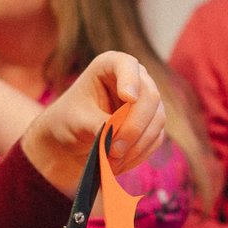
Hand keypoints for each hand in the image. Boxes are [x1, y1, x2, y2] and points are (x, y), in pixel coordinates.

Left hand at [19, 52, 166, 194]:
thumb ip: (98, 124)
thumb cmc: (69, 121)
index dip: (131, 79)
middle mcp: (134, 79)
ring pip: (157, 120)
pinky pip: (156, 138)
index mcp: (110, 66)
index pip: (127, 64)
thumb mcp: (77, 120)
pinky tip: (119, 163)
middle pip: (150, 96)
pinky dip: (139, 154)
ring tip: (111, 160)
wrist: (72, 140)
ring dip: (136, 145)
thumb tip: (117, 135)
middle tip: (113, 149)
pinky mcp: (152, 124)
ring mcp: (146, 102)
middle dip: (134, 126)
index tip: (128, 97)